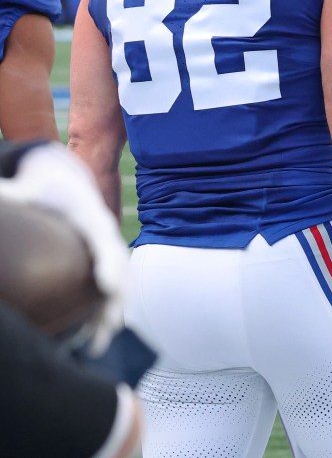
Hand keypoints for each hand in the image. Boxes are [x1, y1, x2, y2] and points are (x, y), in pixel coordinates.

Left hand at [0, 143, 128, 352]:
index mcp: (92, 218)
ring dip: (110, 316)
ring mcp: (108, 252)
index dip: (109, 265)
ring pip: (120, 286)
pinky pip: (110, 292)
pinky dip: (104, 315)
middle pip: (120, 271)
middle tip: (110, 327)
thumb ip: (13, 193)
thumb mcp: (30, 187)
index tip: (108, 288)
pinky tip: (93, 341)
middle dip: (116, 300)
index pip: (105, 243)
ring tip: (98, 346)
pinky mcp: (102, 265)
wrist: (66, 183)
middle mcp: (107, 237)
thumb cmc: (46, 188)